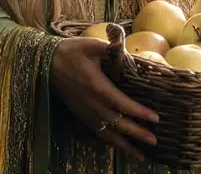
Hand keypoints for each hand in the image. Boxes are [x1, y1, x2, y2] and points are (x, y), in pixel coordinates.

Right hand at [50, 36, 158, 161]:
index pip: (122, 103)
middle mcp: (92, 104)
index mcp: (97, 87)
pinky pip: (98, 132)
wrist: (45, 64)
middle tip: (154, 141)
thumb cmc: (71, 52)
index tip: (155, 118)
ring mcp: (85, 112)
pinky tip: (121, 147)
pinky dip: (111, 142)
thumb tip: (132, 57)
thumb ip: (113, 51)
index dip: (139, 112)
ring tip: (141, 155)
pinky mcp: (81, 115)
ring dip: (125, 145)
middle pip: (118, 123)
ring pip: (108, 133)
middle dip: (137, 133)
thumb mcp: (92, 45)